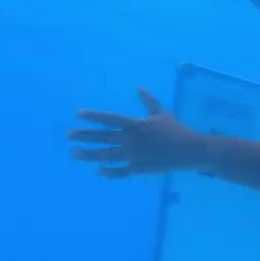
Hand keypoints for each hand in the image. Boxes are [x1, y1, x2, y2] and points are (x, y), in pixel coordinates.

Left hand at [68, 88, 209, 177]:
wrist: (191, 151)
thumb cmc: (176, 130)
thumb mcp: (162, 113)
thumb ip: (148, 101)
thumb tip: (139, 88)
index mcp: (137, 125)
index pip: (111, 119)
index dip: (94, 116)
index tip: (79, 114)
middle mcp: (133, 140)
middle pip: (104, 137)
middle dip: (84, 136)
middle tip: (68, 135)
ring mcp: (135, 155)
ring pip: (107, 155)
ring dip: (89, 155)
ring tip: (73, 153)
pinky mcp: (140, 168)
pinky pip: (121, 171)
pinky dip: (109, 172)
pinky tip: (98, 171)